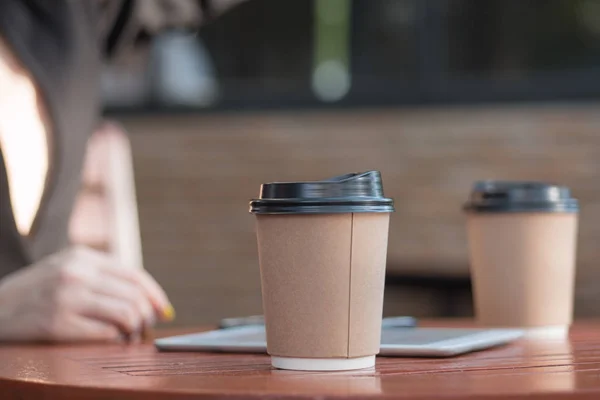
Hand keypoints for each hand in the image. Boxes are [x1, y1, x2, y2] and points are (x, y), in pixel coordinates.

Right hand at [0, 246, 172, 341]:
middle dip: (147, 315)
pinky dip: (116, 340)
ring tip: (129, 336)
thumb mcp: (66, 270)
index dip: (155, 295)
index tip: (164, 311)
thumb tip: (145, 299)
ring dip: (134, 329)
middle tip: (145, 328)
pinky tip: (112, 342)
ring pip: (126, 313)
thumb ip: (100, 276)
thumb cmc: (35, 293)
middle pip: (134, 295)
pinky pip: (106, 333)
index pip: (135, 275)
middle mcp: (77, 273)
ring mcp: (67, 297)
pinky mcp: (58, 323)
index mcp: (82, 256)